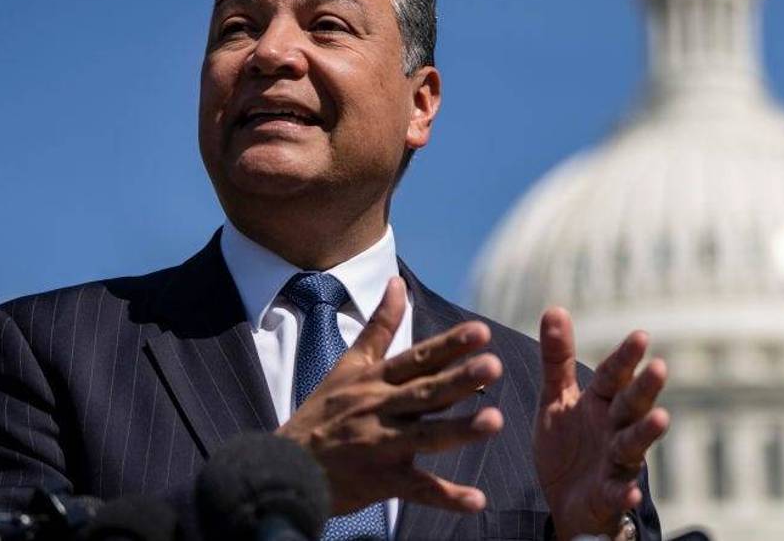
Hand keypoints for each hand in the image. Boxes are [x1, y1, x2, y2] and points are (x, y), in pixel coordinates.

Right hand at [277, 276, 503, 514]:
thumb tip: (398, 282)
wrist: (286, 467)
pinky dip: (446, 496)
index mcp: (376, 381)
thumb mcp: (348, 365)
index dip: (449, 345)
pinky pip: (418, 490)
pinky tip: (476, 500)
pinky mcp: (381, 482)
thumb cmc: (322, 413)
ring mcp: (381, 446)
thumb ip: (380, 326)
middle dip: (459, 380)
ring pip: (425, 437)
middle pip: (425, 393)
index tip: (481, 332)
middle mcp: (380, 409)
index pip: (418, 359)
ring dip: (460, 430)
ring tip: (496, 422)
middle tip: (494, 366)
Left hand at [533, 307, 668, 540]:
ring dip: (647, 431)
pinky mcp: (610, 493)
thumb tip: (554, 308)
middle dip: (645, 387)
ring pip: (633, 443)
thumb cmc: (567, 444)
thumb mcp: (556, 399)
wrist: (566, 500)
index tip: (640, 336)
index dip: (625, 358)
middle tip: (659, 366)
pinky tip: (630, 492)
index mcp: (601, 402)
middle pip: (631, 404)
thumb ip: (556, 358)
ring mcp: (616, 461)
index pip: (613, 375)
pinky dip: (624, 492)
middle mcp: (615, 427)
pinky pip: (619, 492)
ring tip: (662, 417)